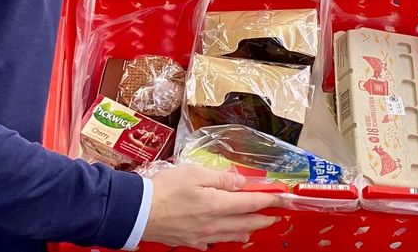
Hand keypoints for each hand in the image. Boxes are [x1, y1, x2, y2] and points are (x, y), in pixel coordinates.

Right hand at [142, 166, 280, 249]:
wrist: (136, 212)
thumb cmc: (164, 189)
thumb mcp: (194, 174)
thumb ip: (220, 178)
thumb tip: (240, 182)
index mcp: (217, 205)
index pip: (251, 203)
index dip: (269, 200)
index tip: (281, 198)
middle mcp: (213, 224)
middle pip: (245, 223)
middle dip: (263, 219)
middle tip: (275, 216)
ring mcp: (201, 236)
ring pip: (231, 235)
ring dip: (247, 230)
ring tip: (255, 227)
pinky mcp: (188, 241)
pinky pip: (211, 242)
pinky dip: (222, 238)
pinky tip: (222, 236)